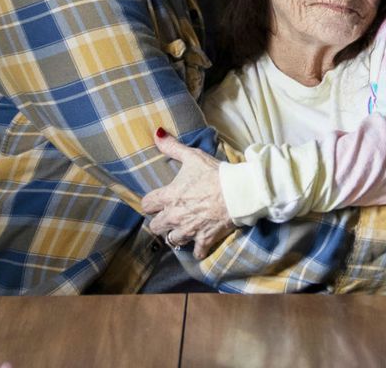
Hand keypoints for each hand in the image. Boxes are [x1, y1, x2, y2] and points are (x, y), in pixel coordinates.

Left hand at [141, 129, 235, 259]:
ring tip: (182, 229)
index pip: (146, 205)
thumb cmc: (215, 173)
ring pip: (171, 241)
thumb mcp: (193, 157)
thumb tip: (156, 133)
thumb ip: (172, 147)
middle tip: (169, 216)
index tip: (157, 201)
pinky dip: (197, 249)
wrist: (238, 191)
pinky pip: (195, 252)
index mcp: (169, 196)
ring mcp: (189, 230)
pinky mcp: (204, 239)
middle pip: (155, 227)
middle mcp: (175, 216)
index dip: (151, 203)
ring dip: (176, 236)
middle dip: (160, 222)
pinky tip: (199, 243)